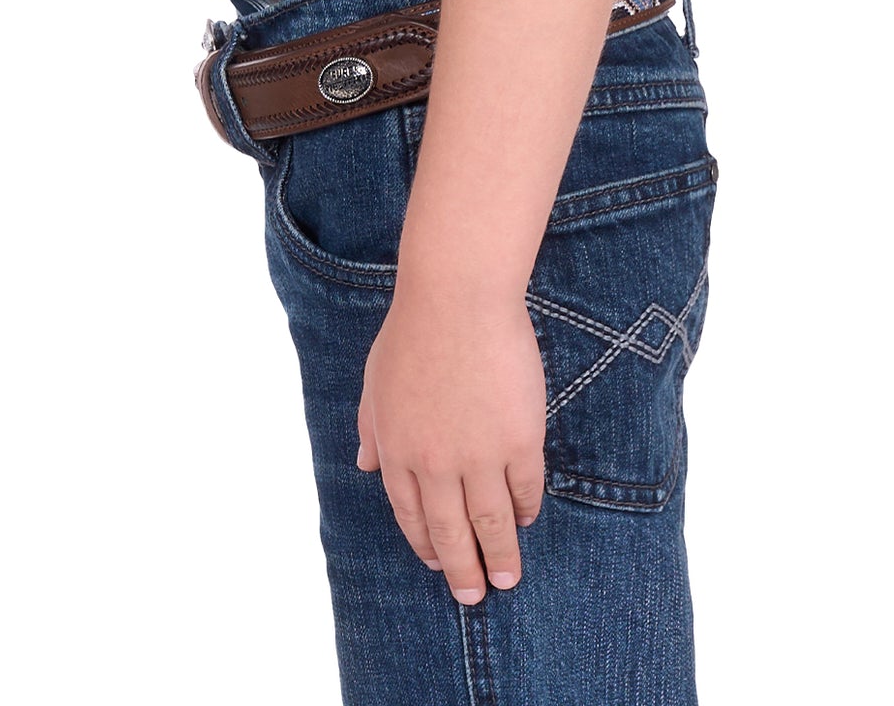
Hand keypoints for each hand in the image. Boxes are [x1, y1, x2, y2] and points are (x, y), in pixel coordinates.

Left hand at [355, 280, 546, 601]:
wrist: (457, 298)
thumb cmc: (414, 329)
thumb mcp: (375, 380)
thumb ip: (372, 428)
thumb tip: (366, 465)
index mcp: (397, 450)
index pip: (410, 515)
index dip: (425, 544)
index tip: (436, 563)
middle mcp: (434, 464)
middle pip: (450, 532)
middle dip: (462, 570)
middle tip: (474, 594)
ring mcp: (478, 455)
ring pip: (491, 522)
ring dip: (500, 555)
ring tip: (508, 578)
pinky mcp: (518, 440)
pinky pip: (525, 489)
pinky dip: (526, 510)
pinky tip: (528, 519)